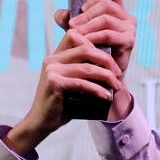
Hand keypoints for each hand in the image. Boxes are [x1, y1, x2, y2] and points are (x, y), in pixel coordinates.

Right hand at [6, 17, 122, 154]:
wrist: (42, 122)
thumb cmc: (61, 104)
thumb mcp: (72, 82)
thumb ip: (83, 70)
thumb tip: (110, 65)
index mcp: (56, 56)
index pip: (77, 37)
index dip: (96, 43)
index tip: (110, 60)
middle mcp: (52, 60)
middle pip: (85, 49)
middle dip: (106, 60)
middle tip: (118, 72)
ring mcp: (52, 71)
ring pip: (87, 68)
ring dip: (106, 77)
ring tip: (116, 86)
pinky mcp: (54, 83)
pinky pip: (82, 83)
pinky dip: (97, 89)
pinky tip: (106, 96)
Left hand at [53, 0, 137, 84]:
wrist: (102, 76)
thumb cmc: (92, 51)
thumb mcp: (79, 32)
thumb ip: (69, 21)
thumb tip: (60, 14)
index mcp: (118, 10)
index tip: (81, 8)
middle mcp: (127, 17)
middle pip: (107, 5)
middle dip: (86, 14)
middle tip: (71, 25)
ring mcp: (130, 28)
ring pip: (106, 19)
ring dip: (87, 26)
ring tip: (74, 34)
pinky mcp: (129, 40)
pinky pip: (108, 34)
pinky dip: (94, 37)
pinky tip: (84, 42)